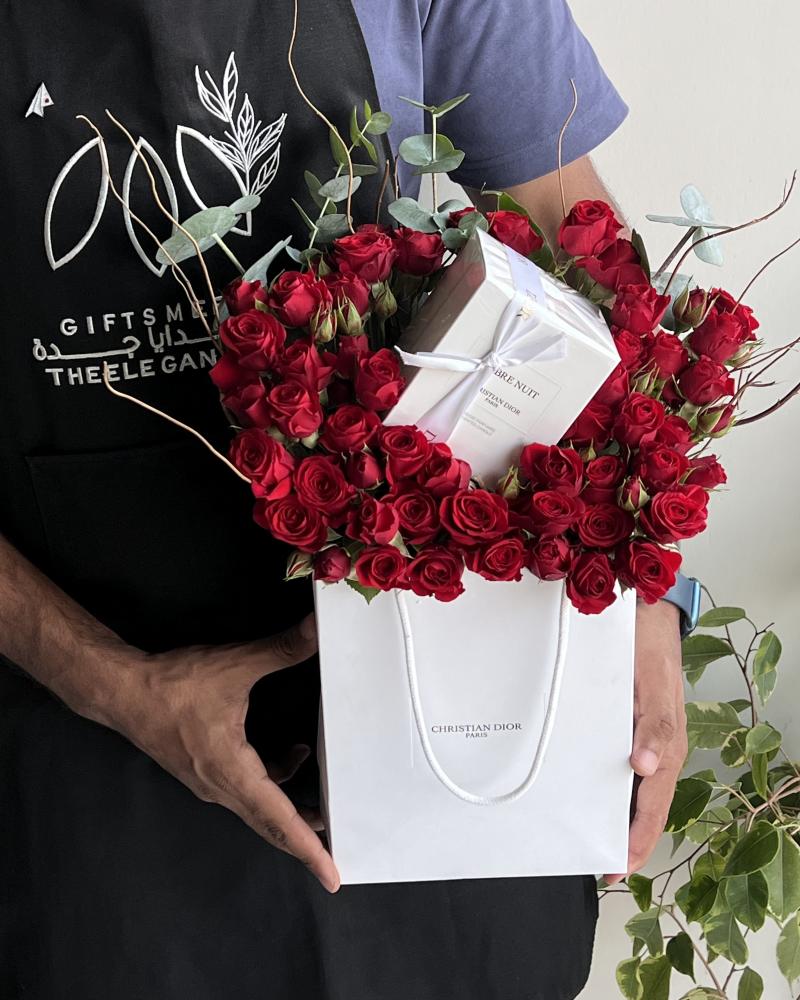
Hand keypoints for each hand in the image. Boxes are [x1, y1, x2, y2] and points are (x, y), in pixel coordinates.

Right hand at [98, 614, 339, 892]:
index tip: (331, 876)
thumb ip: (279, 650)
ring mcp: (211, 783)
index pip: (280, 819)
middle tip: (336, 859)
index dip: (309, 849)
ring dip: (291, 808)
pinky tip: (292, 753)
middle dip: (306, 841)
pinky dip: (274, 780)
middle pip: (272, 825)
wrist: (122, 691)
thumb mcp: (234, 665)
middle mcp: (221, 787)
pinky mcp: (205, 771)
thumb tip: (315, 628)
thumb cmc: (174, 685)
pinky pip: (247, 790)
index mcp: (232, 771)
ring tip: (325, 801)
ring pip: (260, 808)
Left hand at [605, 599, 686, 883]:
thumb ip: (656, 728)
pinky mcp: (617, 725)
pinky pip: (605, 761)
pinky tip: (574, 788)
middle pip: (637, 806)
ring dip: (605, 811)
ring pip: (621, 787)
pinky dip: (594, 780)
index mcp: (666, 751)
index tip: (615, 870)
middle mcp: (651, 751)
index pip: (651, 809)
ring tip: (579, 834)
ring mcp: (635, 739)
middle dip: (617, 836)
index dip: (634, 842)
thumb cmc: (649, 654)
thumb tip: (647, 766)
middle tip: (590, 861)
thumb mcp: (656, 691)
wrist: (639, 617)